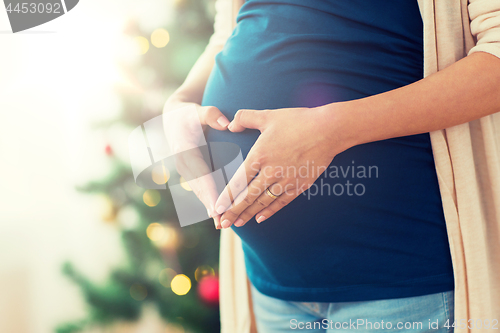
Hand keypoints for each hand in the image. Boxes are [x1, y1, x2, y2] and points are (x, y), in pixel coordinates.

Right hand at [163, 101, 229, 227]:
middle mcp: (182, 163)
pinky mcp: (190, 172)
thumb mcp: (197, 110)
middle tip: (221, 221)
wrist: (174, 117)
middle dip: (210, 204)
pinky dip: (207, 200)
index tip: (216, 205)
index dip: (208, 190)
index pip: (200, 173)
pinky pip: (199, 188)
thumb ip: (211, 115)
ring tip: (220, 223)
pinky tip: (217, 213)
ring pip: (198, 191)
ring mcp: (184, 169)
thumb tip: (227, 124)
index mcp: (184, 150)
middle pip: (198, 187)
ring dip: (208, 206)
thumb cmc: (188, 113)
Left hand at [214, 105, 344, 227]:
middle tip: (222, 224)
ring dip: (249, 214)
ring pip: (263, 202)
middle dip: (233, 211)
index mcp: (260, 155)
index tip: (217, 208)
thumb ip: (245, 118)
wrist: (328, 130)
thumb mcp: (268, 116)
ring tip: (238, 224)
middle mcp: (271, 171)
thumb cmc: (298, 120)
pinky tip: (260, 218)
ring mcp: (286, 180)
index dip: (226, 197)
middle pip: (248, 196)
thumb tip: (230, 125)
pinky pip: (281, 202)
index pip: (238, 181)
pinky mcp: (300, 185)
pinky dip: (270, 211)